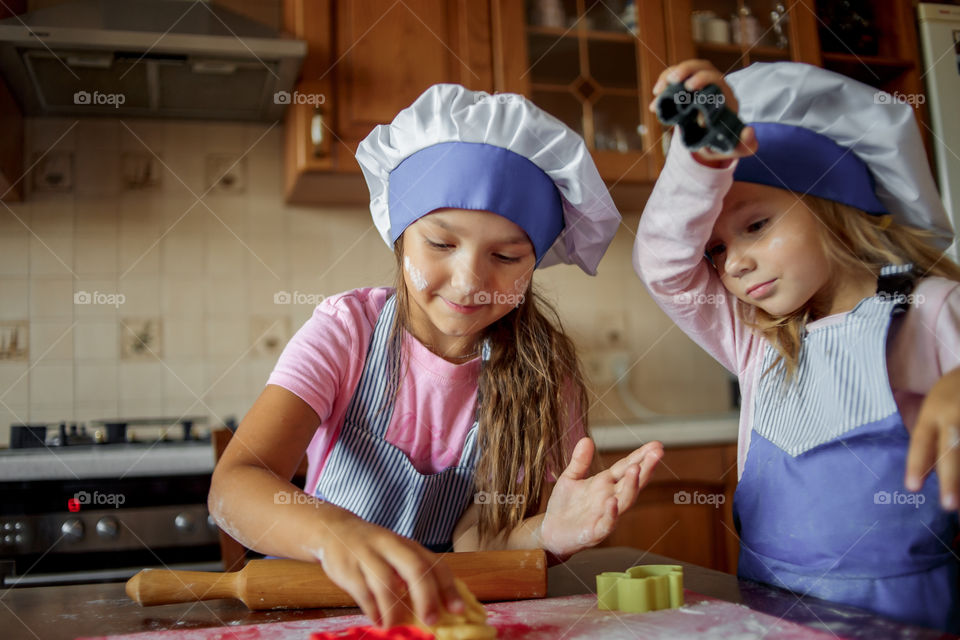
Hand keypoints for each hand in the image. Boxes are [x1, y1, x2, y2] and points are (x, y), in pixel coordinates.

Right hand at [312, 513, 464, 627]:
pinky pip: (363, 593)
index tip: (459, 610)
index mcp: (408, 545)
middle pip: (415, 569)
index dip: (448, 588)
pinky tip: (379, 621)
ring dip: (395, 610)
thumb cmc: (374, 549)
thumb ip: (415, 574)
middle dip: (426, 598)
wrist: (335, 531)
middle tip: (431, 621)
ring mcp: (368, 556)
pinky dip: (373, 611)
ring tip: (397, 626)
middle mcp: (391, 546)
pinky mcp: (348, 568)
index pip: (434, 564)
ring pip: (387, 584)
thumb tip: (440, 606)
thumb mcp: (397, 553)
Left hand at [539, 437, 662, 558]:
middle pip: (632, 481)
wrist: (549, 531)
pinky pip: (607, 522)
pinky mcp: (596, 531)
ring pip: (625, 500)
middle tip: (658, 452)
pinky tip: (612, 501)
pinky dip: (612, 513)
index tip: (656, 445)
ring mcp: (606, 515)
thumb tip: (586, 439)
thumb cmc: (564, 505)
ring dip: (632, 486)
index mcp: (605, 483)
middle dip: (645, 467)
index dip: (640, 456)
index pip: (626, 467)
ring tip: (637, 469)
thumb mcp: (570, 478)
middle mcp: (611, 497)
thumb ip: (579, 461)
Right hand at [648, 59, 757, 165]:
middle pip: (700, 66)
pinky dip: (663, 85)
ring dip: (669, 75)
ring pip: (685, 70)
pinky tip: (655, 101)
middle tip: (672, 80)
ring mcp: (697, 85)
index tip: (689, 87)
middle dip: (685, 69)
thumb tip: (749, 132)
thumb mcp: (736, 146)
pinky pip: (673, 80)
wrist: (712, 139)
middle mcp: (712, 85)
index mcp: (724, 95)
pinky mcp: (684, 89)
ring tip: (658, 91)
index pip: (716, 78)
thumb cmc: (725, 141)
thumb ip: (746, 144)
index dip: (703, 78)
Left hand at [905, 367, 959, 510]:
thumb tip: (924, 474)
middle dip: (951, 479)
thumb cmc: (954, 392)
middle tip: (948, 506)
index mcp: (935, 411)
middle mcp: (954, 414)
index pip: (922, 440)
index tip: (912, 488)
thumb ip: (930, 434)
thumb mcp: (937, 405)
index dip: (917, 464)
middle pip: (952, 450)